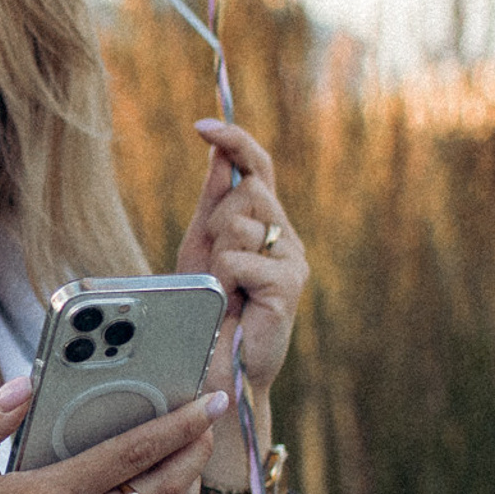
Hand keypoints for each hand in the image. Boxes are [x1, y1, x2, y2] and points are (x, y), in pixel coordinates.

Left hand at [179, 119, 306, 399]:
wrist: (217, 368)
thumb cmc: (209, 310)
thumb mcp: (204, 246)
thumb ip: (213, 200)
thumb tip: (218, 153)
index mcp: (267, 223)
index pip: (258, 167)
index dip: (235, 141)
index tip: (202, 125)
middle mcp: (287, 236)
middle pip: (247, 192)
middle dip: (217, 224)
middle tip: (216, 269)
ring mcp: (292, 260)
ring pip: (240, 223)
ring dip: (217, 256)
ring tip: (224, 290)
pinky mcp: (288, 284)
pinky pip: (239, 258)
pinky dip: (223, 280)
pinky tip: (232, 304)